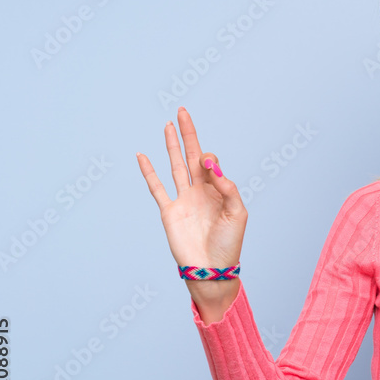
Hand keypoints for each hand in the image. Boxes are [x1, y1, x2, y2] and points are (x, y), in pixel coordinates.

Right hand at [136, 107, 247, 303]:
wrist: (211, 267)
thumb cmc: (228, 243)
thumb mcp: (237, 213)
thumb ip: (227, 187)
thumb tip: (211, 166)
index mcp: (218, 190)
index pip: (211, 163)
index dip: (210, 161)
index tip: (210, 169)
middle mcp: (199, 191)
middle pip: (192, 155)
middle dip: (188, 134)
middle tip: (183, 111)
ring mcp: (183, 199)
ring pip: (175, 165)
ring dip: (171, 145)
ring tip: (168, 125)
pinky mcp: (168, 211)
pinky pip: (156, 187)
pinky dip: (148, 172)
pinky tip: (143, 155)